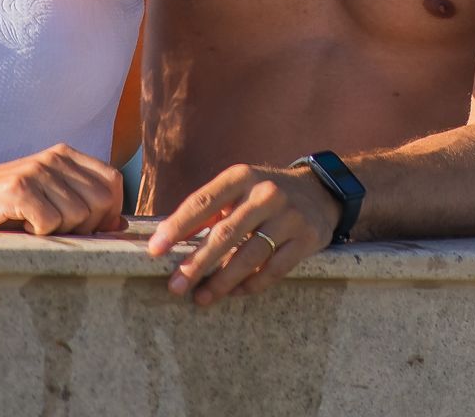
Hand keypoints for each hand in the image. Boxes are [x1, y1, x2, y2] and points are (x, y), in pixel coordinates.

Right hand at [0, 145, 124, 235]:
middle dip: (85, 227)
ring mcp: (36, 171)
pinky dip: (38, 235)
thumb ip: (82, 206)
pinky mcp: (18, 189)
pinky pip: (50, 223)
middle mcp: (54, 158)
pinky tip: (19, 227)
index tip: (84, 228)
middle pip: (101, 202)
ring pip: (78, 216)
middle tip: (53, 230)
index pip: (113, 182)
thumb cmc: (2, 207)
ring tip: (32, 226)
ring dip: (58, 233)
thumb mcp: (47, 201)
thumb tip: (120, 224)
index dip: (107, 212)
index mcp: (65, 156)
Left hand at [147, 163, 338, 303]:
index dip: (177, 226)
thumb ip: (210, 209)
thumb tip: (171, 238)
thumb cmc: (264, 193)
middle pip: (225, 233)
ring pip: (249, 256)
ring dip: (222, 281)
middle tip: (175, 286)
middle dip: (196, 263)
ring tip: (201, 298)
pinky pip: (273, 269)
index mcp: (241, 176)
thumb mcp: (239, 188)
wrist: (319, 191)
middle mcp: (265, 193)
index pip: (203, 201)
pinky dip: (251, 285)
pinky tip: (234, 293)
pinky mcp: (306, 239)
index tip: (156, 249)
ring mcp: (288, 216)